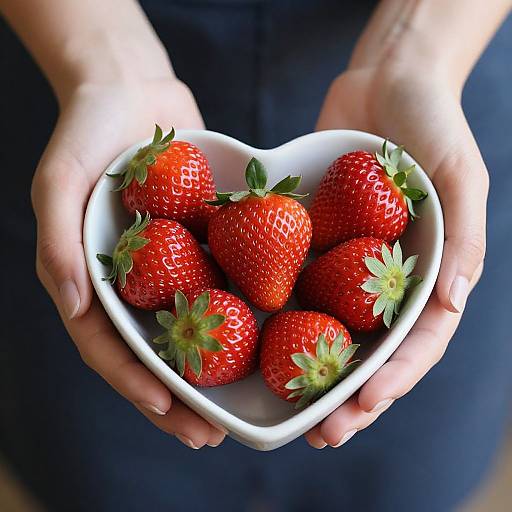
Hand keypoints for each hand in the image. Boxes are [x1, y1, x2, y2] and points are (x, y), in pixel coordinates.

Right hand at [31, 77, 225, 448]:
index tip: (169, 413)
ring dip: (214, 367)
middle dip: (179, 396)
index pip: (110, 346)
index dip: (136, 385)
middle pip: (155, 351)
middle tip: (209, 434)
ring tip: (240, 404)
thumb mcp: (60, 180)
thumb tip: (76, 304)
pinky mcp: (201, 241)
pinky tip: (267, 334)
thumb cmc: (87, 130)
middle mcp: (134, 279)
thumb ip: (59, 243)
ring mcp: (170, 263)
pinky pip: (221, 281)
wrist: (132, 88)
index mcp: (94, 277)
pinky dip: (238, 310)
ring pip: (193, 326)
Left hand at [305, 65, 487, 447]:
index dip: (390, 381)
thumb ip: (464, 240)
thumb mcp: (462, 176)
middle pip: (369, 348)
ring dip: (310, 367)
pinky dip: (280, 308)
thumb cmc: (433, 123)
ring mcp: (347, 261)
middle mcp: (385, 276)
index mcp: (427, 273)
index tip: (359, 411)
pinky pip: (296, 277)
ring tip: (287, 408)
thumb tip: (455, 303)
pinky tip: (255, 336)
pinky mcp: (315, 239)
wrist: (386, 79)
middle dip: (347, 395)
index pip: (414, 343)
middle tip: (320, 435)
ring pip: (329, 325)